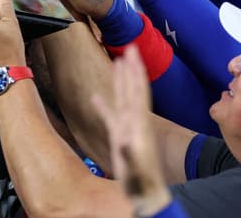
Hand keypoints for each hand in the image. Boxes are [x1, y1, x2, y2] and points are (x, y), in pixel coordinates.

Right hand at [91, 47, 170, 216]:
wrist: (145, 193)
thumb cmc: (140, 182)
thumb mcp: (136, 168)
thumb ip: (129, 153)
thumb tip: (124, 139)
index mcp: (138, 125)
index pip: (137, 92)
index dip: (135, 72)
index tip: (133, 53)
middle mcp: (135, 122)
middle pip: (133, 88)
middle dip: (131, 68)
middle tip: (129, 47)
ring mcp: (128, 128)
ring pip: (123, 98)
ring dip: (121, 80)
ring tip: (118, 62)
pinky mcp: (120, 138)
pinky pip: (110, 117)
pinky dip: (103, 105)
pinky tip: (95, 97)